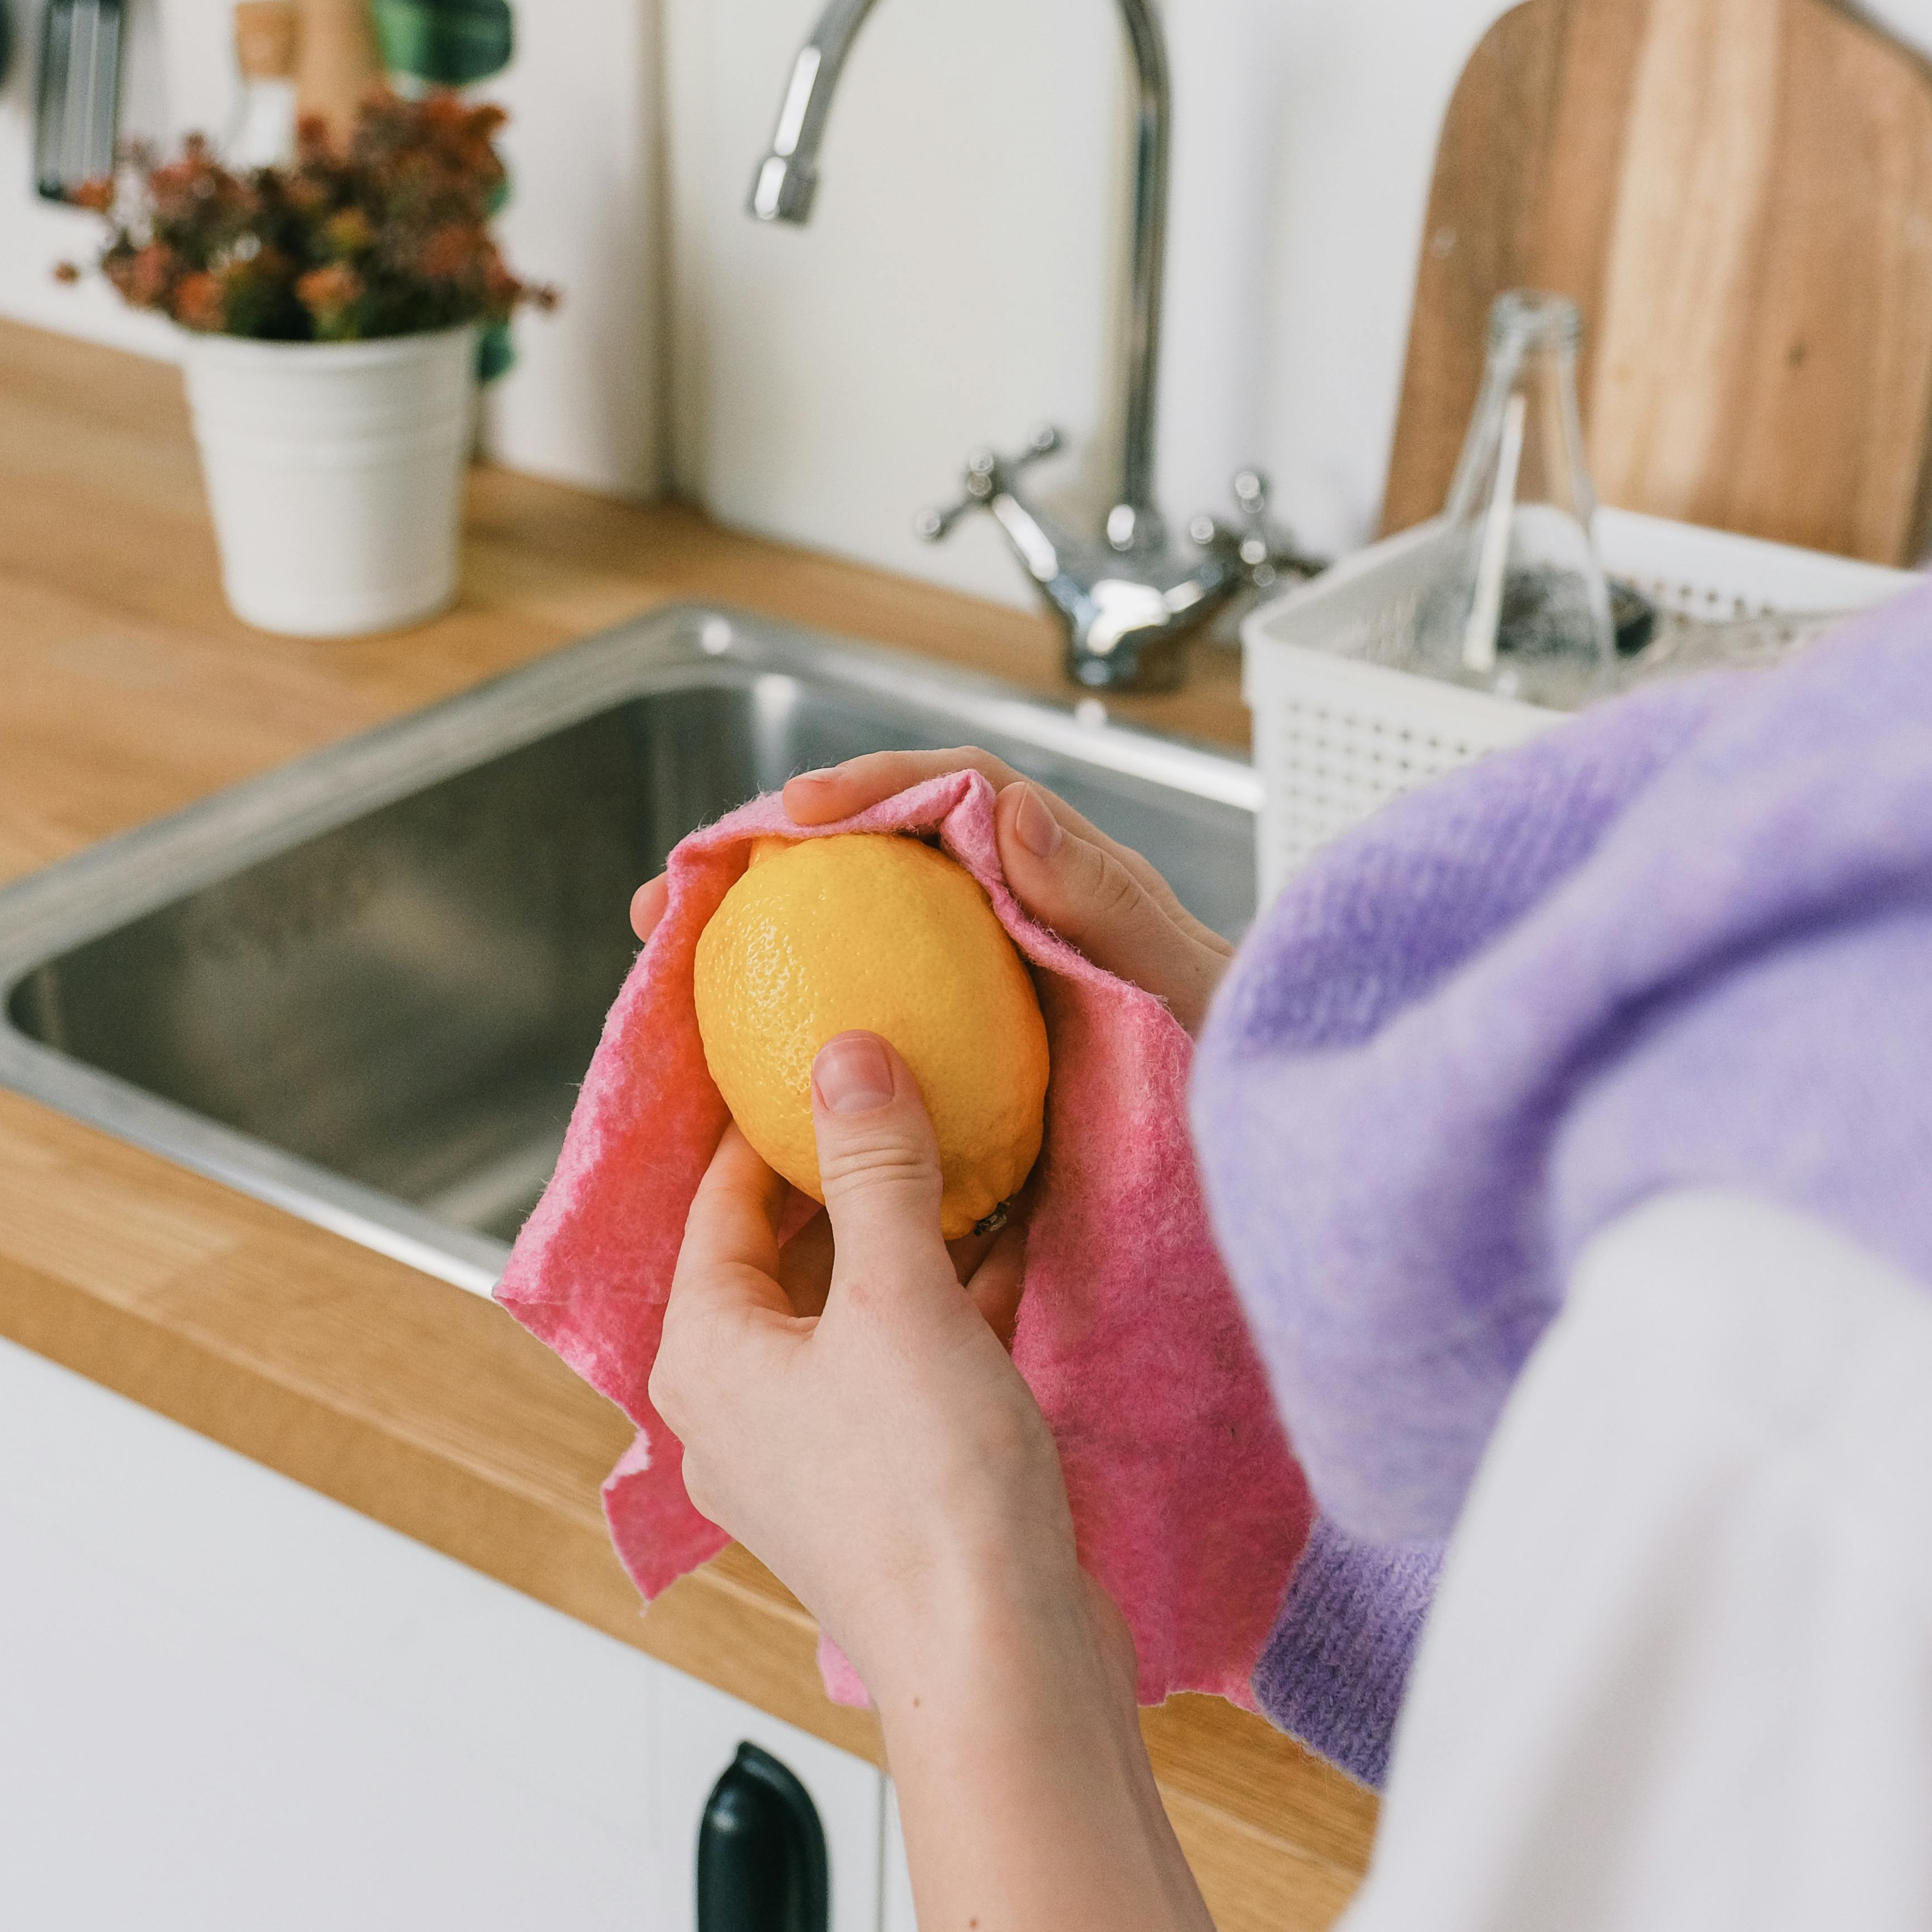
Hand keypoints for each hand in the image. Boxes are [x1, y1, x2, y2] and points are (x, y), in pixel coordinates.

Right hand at [631, 749, 1234, 1036]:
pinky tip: (725, 1057)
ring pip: (849, 932)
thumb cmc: (1245, 1065)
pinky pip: (861, 1016)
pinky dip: (787, 1020)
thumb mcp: (1194, 987)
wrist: (1263, 1147)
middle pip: (873, 857)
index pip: (959, 796)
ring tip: (668, 959)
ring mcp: (977, 982)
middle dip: (767, 857)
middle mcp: (1011, 914)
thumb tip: (1017, 812)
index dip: (873, 784)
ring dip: (755, 935)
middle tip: (679, 888)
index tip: (799, 811)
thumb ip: (1114, 905)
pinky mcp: (957, 1052)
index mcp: (1066, 875)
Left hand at [650, 1033, 1093, 1691]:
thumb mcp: (902, 1297)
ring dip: (912, 1238)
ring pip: (853, 1311)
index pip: (719, 1202)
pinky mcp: (886, 1488)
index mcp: (705, 1357)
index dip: (769, 1120)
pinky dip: (951, 1305)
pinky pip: (905, 1365)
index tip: (818, 1051)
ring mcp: (812, 1456)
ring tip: (974, 1155)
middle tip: (907, 1091)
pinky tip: (1015, 1250)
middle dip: (852, 1175)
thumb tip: (846, 1055)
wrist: (999, 1661)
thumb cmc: (929, 1497)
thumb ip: (875, 1167)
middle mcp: (739, 1410)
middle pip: (786, 1256)